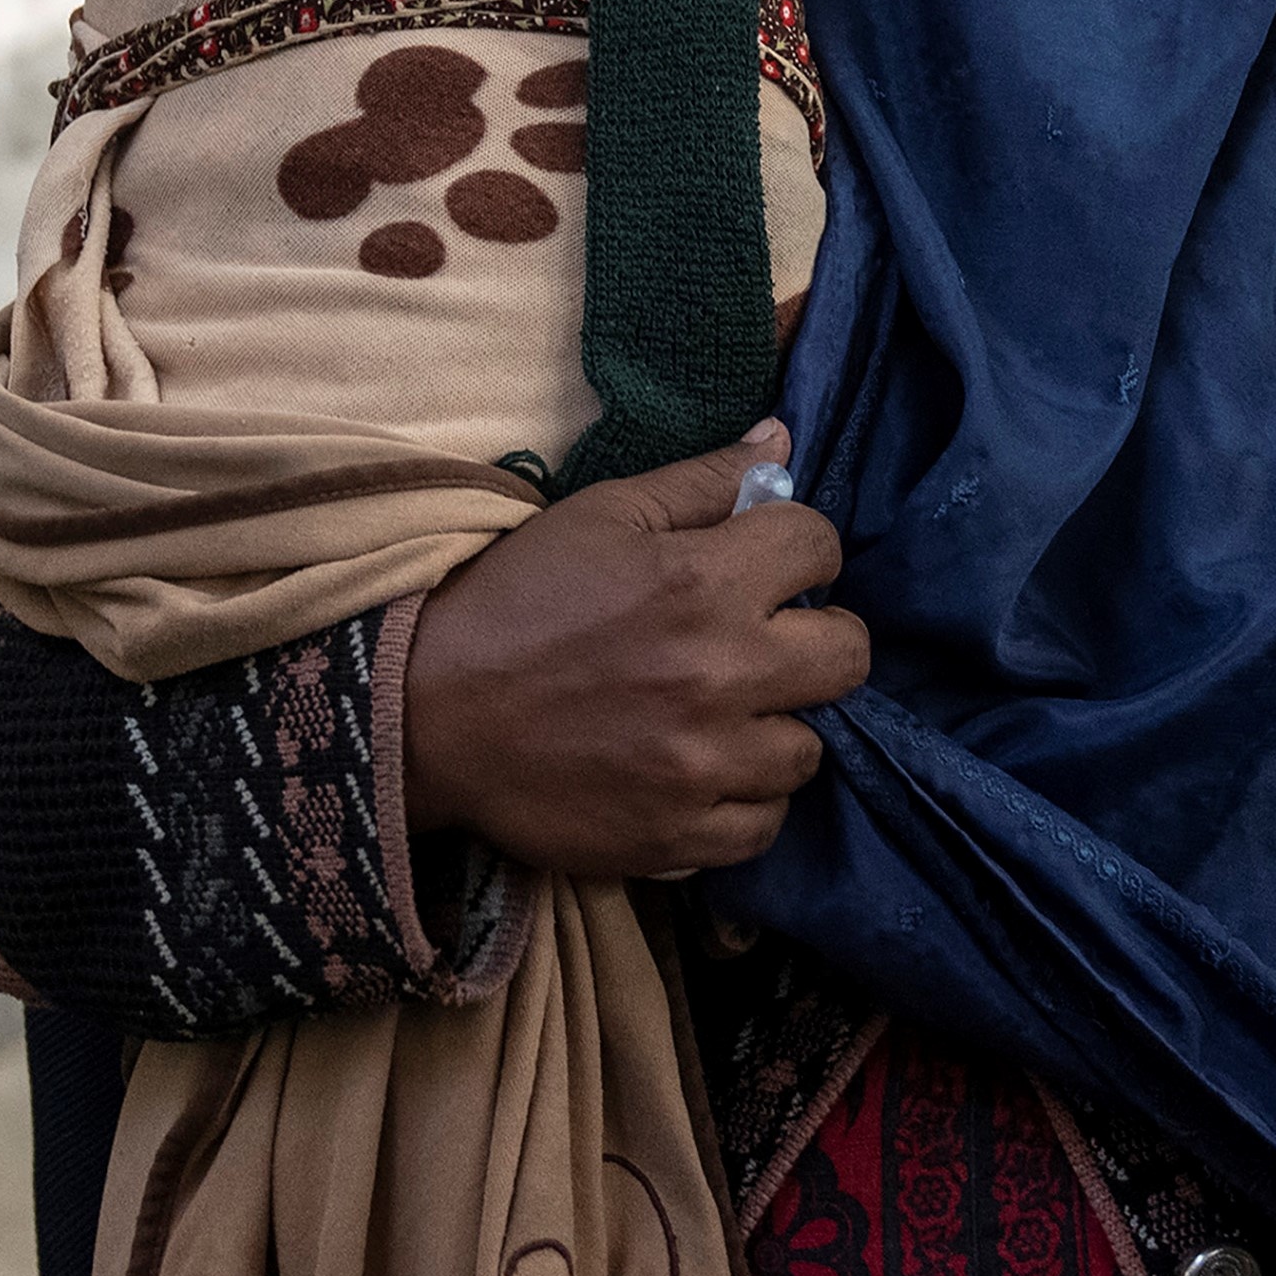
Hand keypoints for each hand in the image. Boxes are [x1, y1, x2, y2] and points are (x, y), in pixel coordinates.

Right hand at [405, 426, 869, 876]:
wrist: (426, 716)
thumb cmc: (514, 602)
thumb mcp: (601, 516)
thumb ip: (702, 479)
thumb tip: (782, 440)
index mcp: (704, 580)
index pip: (821, 546)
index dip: (799, 547)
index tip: (768, 566)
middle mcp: (722, 672)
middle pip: (849, 655)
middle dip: (818, 637)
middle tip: (768, 642)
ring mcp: (705, 764)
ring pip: (810, 749)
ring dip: (778, 725)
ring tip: (729, 714)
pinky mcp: (680, 835)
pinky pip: (766, 825)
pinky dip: (745, 801)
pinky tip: (707, 773)